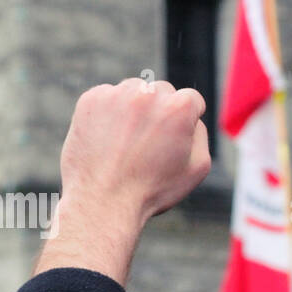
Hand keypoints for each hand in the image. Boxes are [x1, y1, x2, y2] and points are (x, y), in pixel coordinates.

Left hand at [60, 79, 210, 221]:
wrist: (103, 199)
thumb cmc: (153, 189)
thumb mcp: (197, 167)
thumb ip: (200, 134)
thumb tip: (191, 117)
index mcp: (179, 107)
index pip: (192, 100)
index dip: (187, 122)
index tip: (175, 139)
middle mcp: (148, 93)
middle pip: (162, 92)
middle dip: (160, 113)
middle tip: (149, 144)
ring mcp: (117, 94)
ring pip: (134, 92)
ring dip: (135, 110)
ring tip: (128, 143)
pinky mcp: (91, 99)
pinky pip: (108, 98)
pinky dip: (110, 114)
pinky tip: (109, 140)